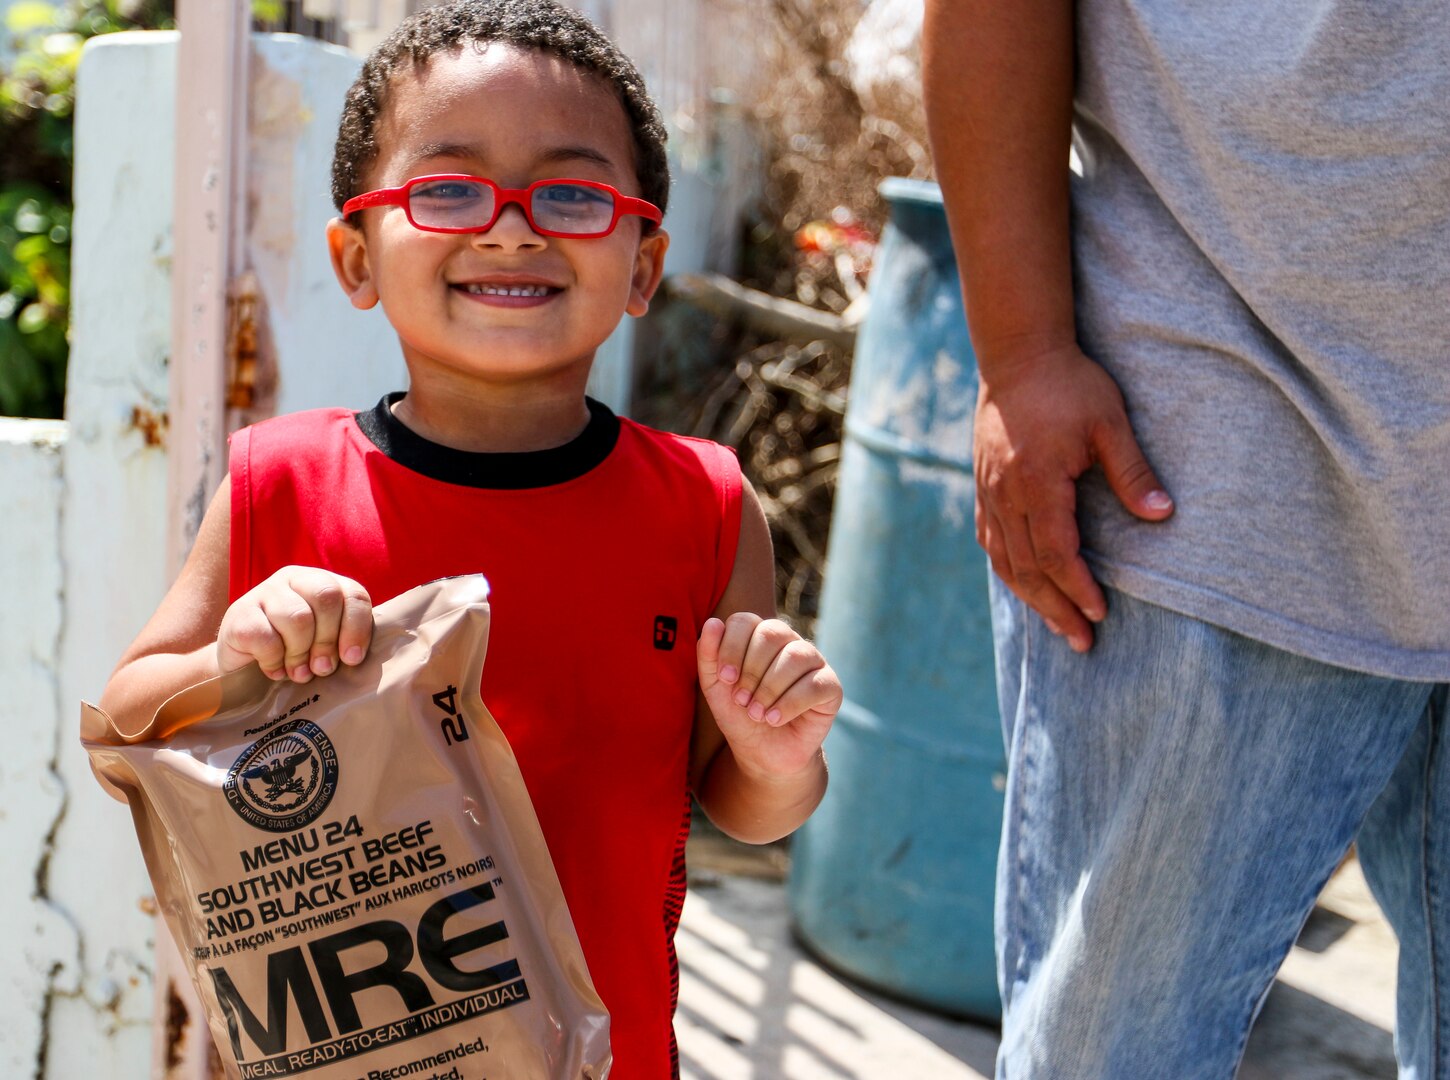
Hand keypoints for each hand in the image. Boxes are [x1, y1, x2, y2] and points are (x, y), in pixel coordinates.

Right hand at [216, 566, 372, 682]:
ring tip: (298, 672)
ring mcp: (264, 591)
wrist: (241, 666)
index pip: (354, 594)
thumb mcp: (323, 643)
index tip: (351, 659)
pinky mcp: (240, 614)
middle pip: (327, 598)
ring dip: (300, 654)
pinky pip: (267, 638)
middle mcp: (295, 579)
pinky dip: (274, 661)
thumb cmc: (293, 653)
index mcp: (323, 582)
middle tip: (321, 668)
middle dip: (328, 640)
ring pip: (298, 617)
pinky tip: (274, 669)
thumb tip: (353, 656)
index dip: (357, 628)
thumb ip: (342, 640)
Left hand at [697, 613, 841, 779]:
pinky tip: (775, 720)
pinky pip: (815, 684)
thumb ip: (708, 655)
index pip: (745, 621)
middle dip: (751, 670)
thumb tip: (713, 623)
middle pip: (772, 633)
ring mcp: (814, 662)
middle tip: (741, 700)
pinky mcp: (831, 686)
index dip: (732, 648)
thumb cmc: (739, 716)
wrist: (762, 754)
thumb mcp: (715, 688)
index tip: (725, 679)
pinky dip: (790, 704)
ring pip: (796, 655)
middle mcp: (789, 642)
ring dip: (769, 689)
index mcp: (759, 636)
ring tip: (757, 714)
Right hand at [975, 343, 1172, 650]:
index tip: (1100, 614)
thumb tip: (1162, 514)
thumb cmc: (1069, 385)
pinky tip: (1025, 585)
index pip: (1056, 553)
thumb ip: (1132, 470)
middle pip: (1027, 569)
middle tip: (1082, 642)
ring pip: (1004, 561)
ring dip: (1031, 598)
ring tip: (1057, 625)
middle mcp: (1006, 495)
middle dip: (1055, 609)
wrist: (1017, 355)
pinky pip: (991, 542)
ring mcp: (989, 493)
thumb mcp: (1109, 422)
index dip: (1077, 588)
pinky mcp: (984, 488)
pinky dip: (1009, 571)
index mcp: (1037, 482)